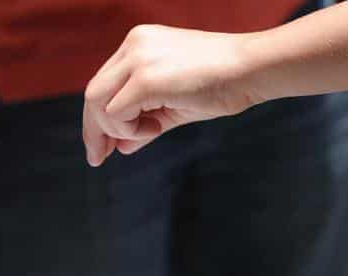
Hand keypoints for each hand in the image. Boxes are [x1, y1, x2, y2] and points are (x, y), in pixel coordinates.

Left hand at [82, 25, 262, 165]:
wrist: (253, 69)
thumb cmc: (224, 84)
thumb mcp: (175, 106)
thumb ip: (145, 123)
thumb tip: (121, 147)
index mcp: (139, 44)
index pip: (105, 83)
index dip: (99, 118)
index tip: (103, 147)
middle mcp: (133, 45)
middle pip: (93, 93)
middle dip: (94, 131)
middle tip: (99, 158)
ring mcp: (137, 58)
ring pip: (97, 103)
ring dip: (116, 130)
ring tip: (152, 131)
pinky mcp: (145, 78)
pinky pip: (115, 113)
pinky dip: (129, 130)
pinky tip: (156, 127)